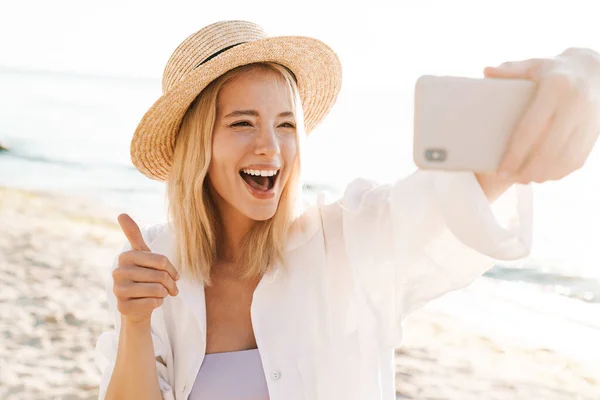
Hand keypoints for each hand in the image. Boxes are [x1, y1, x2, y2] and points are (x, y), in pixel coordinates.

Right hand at [113, 213, 179, 323]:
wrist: (137, 306)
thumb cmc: (144, 277)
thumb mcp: (142, 255)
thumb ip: (133, 235)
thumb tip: (121, 213)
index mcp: (125, 256)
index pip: (161, 261)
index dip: (172, 270)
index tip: (174, 275)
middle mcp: (118, 272)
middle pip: (160, 276)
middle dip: (171, 283)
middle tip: (172, 288)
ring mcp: (118, 290)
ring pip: (157, 290)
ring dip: (164, 293)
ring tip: (162, 294)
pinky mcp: (122, 307)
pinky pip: (152, 303)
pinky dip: (158, 304)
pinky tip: (151, 303)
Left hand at [483, 48, 599, 183]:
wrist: (597, 71)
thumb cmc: (555, 70)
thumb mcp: (533, 65)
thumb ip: (510, 70)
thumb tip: (485, 72)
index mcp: (556, 88)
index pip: (530, 129)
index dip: (515, 154)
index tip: (501, 170)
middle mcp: (576, 105)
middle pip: (548, 149)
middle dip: (527, 170)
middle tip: (509, 179)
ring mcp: (589, 120)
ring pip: (564, 158)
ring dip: (542, 175)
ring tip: (523, 180)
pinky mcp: (596, 132)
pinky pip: (577, 160)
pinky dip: (559, 172)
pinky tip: (543, 177)